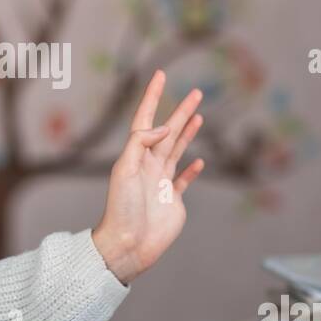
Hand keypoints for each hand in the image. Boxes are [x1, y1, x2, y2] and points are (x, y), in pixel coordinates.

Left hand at [92, 68, 205, 284]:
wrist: (128, 244)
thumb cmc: (122, 208)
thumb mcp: (125, 169)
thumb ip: (141, 144)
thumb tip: (163, 127)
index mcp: (135, 156)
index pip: (146, 119)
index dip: (153, 97)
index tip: (160, 76)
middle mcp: (149, 166)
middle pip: (168, 132)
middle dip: (181, 111)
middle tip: (196, 92)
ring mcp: (162, 182)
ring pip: (177, 150)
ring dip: (187, 132)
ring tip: (199, 115)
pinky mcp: (173, 200)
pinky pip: (184, 180)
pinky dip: (192, 170)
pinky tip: (198, 161)